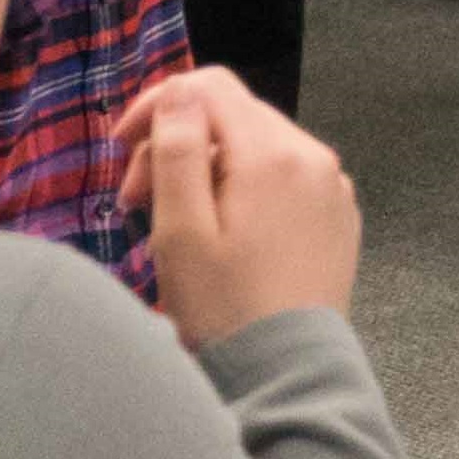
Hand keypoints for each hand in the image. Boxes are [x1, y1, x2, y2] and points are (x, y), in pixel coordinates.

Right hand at [118, 68, 361, 347]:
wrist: (288, 370)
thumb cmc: (225, 306)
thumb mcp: (181, 229)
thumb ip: (179, 150)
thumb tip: (179, 92)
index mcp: (275, 154)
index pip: (210, 87)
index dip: (157, 106)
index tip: (121, 147)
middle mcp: (315, 159)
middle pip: (230, 118)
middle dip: (175, 146)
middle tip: (134, 202)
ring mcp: (332, 188)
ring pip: (254, 148)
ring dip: (204, 170)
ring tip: (170, 224)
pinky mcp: (336, 216)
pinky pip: (282, 180)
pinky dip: (241, 190)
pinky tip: (216, 233)